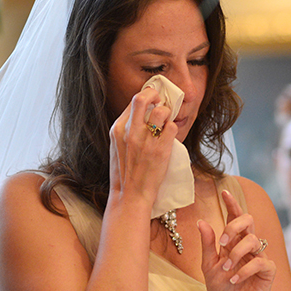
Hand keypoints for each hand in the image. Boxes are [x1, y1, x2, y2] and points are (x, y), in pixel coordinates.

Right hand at [107, 86, 175, 206]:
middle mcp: (130, 131)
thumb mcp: (117, 147)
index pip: (133, 101)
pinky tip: (169, 136)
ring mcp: (146, 140)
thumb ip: (126, 130)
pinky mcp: (160, 149)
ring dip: (167, 113)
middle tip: (161, 101)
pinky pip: (172, 127)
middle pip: (143, 98)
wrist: (130, 196)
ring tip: (166, 122)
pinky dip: (173, 129)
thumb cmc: (125, 174)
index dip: (146, 97)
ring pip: (161, 110)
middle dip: (155, 95)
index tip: (153, 101)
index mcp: (117, 129)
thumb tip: (141, 114)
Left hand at [197, 190, 274, 290]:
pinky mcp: (267, 271)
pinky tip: (234, 279)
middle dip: (234, 225)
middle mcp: (248, 246)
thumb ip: (208, 244)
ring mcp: (259, 257)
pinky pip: (259, 262)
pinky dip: (244, 270)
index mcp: (234, 242)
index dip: (231, 204)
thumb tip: (202, 222)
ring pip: (253, 240)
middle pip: (248, 221)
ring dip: (236, 254)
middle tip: (223, 241)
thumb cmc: (222, 289)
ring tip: (226, 269)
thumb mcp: (209, 266)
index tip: (223, 192)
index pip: (235, 218)